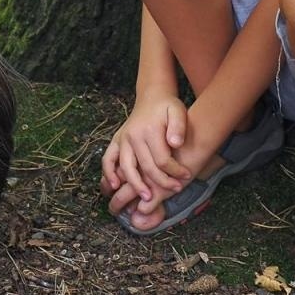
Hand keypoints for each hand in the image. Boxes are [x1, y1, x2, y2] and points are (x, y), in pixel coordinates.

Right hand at [101, 92, 191, 219]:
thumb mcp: (178, 110)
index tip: (186, 176)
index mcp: (149, 130)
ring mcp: (122, 139)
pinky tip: (115, 186)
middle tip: (174, 189)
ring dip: (135, 184)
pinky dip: (109, 173)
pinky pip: (108, 159)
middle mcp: (133, 136)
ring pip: (126, 167)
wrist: (152, 97)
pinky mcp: (116, 141)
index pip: (162, 159)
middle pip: (145, 166)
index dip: (175, 171)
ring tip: (146, 197)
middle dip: (161, 181)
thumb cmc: (167, 106)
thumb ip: (178, 126)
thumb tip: (175, 143)